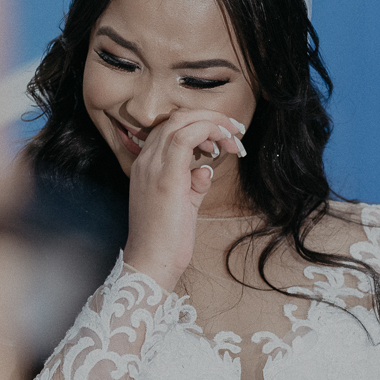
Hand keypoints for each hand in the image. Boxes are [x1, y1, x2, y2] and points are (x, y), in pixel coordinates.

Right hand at [122, 110, 243, 290]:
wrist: (152, 262)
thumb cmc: (166, 239)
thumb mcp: (183, 204)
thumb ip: (193, 183)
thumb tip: (205, 170)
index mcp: (146, 165)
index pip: (170, 127)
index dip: (200, 123)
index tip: (223, 136)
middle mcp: (145, 161)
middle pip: (176, 117)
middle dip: (210, 117)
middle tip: (234, 129)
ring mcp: (152, 166)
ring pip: (181, 121)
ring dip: (213, 123)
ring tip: (233, 139)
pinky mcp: (166, 177)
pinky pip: (186, 138)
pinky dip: (209, 132)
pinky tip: (224, 146)